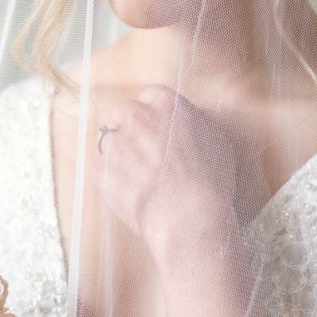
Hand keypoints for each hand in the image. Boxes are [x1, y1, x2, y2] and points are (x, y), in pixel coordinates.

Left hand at [91, 85, 238, 269]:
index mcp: (165, 102)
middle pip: (125, 116)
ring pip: (111, 143)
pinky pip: (102, 169)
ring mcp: (114, 143)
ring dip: (122, 156)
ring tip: (142, 179)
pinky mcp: (99, 169)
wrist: (188, 219)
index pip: (150, 97)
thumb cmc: (209, 183)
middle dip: (134, 133)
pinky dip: (113, 180)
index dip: (154, 118)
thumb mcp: (217, 141)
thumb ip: (195, 123)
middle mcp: (135, 115)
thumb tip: (186, 122)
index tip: (158, 133)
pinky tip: (133, 193)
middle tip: (149, 157)